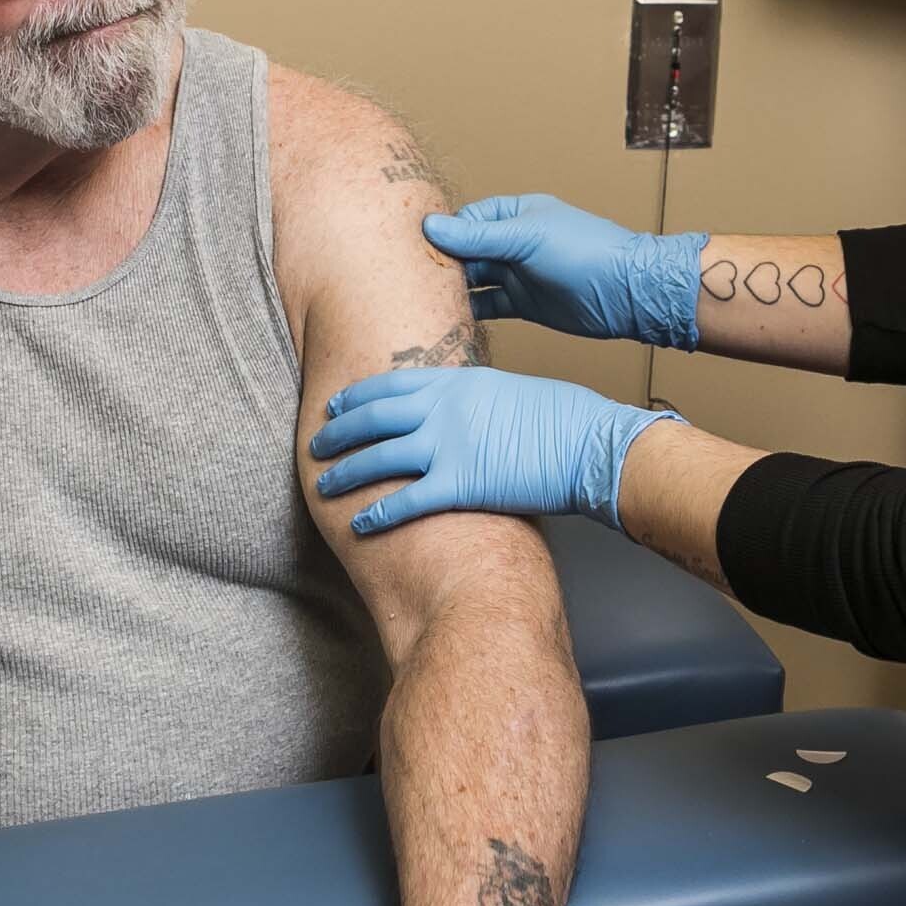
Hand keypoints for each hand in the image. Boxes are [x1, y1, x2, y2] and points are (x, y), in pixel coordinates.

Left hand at [311, 366, 675, 534]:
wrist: (589, 445)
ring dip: (346, 475)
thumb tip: (462, 410)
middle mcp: (444, 409)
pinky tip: (358, 525)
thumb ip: (475, 398)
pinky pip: (404, 501)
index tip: (336, 405)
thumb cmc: (564, 420)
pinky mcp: (459, 485)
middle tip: (316, 444)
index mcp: (457, 381)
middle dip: (338, 433)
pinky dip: (376, 515)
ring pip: (378, 458)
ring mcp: (448, 445)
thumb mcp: (511, 391)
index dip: (357, 397)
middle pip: (374, 418)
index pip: (391, 384)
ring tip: (323, 487)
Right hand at [427, 195, 703, 350]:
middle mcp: (514, 242)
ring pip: (474, 280)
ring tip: (419, 302)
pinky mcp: (524, 303)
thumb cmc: (584, 253)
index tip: (411, 249)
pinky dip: (469, 312)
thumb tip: (431, 225)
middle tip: (407, 281)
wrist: (627, 295)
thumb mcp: (527, 238)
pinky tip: (446, 319)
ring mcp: (518, 274)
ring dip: (451, 290)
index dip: (441, 233)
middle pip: (465, 251)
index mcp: (515, 215)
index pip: (466, 220)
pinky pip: (488, 306)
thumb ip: (478, 236)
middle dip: (440, 264)